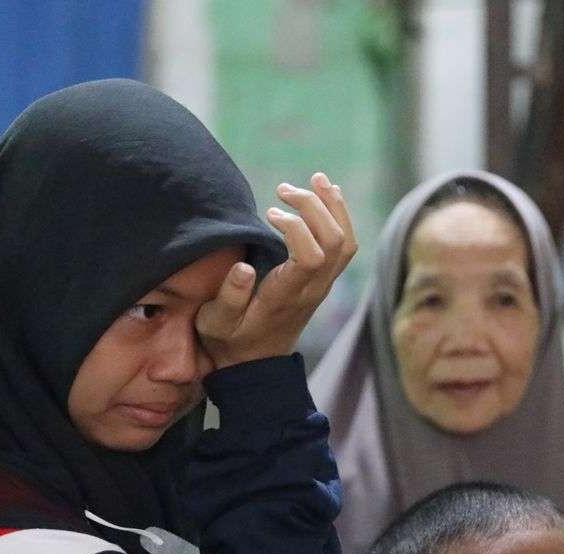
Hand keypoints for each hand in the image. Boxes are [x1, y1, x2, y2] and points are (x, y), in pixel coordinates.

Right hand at [196, 172, 357, 368]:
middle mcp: (312, 290)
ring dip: (335, 207)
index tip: (269, 214)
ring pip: (347, 242)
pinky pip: (346, 246)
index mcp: (287, 297)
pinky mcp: (324, 281)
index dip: (296, 228)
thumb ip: (229, 297)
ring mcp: (323, 286)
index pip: (311, 256)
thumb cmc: (230, 341)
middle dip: (314, 207)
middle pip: (335, 242)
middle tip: (283, 190)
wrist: (256, 364)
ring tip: (316, 179)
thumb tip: (244, 267)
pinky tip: (327, 195)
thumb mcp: (216, 324)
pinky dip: (341, 216)